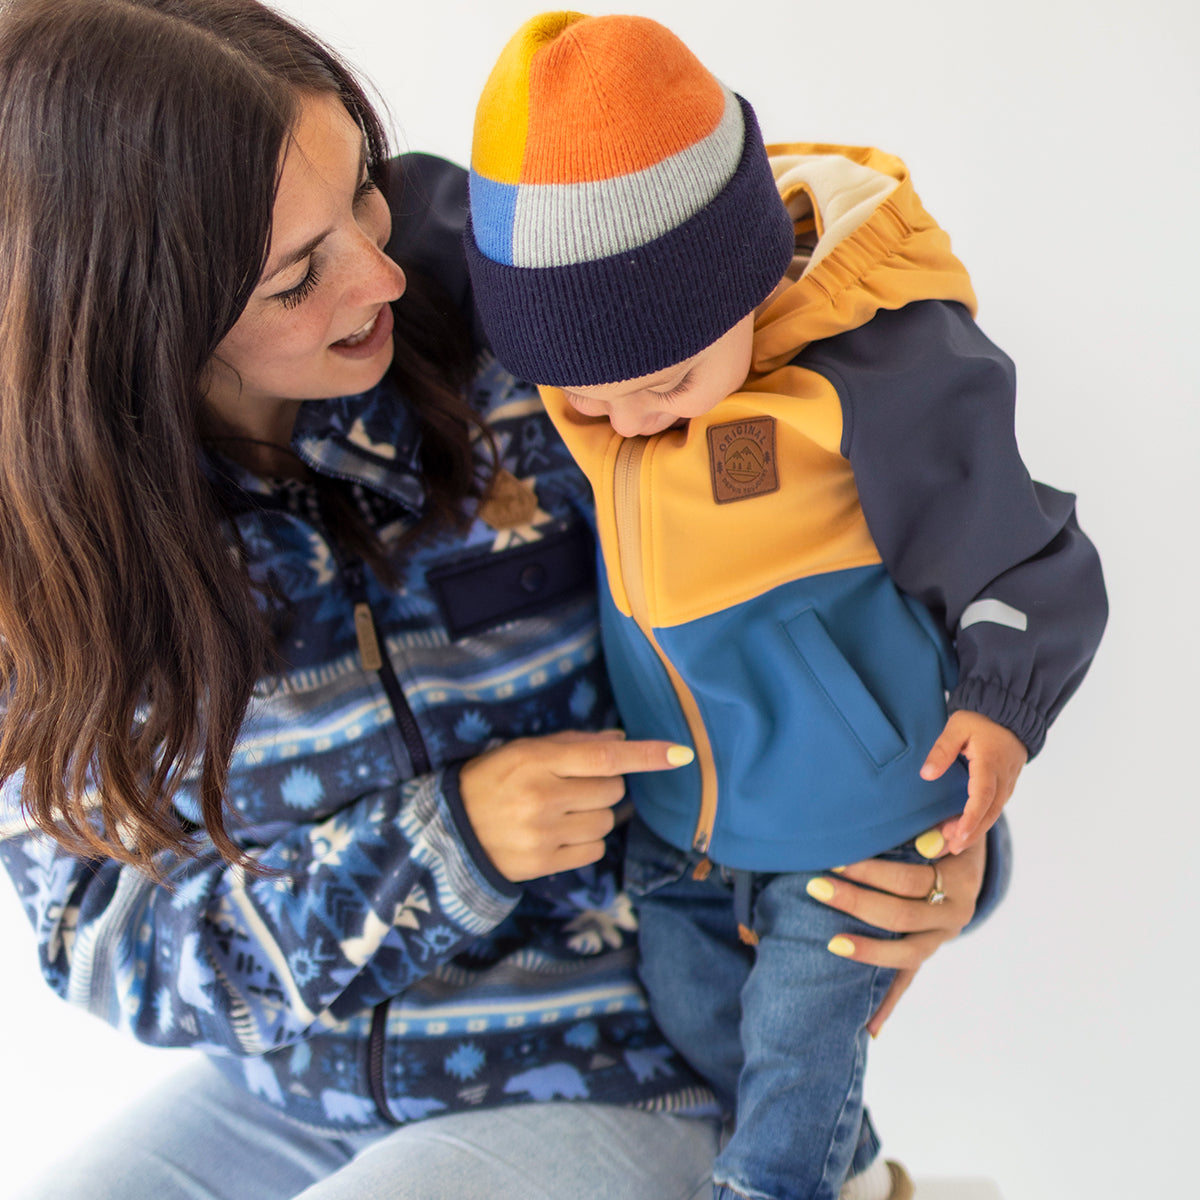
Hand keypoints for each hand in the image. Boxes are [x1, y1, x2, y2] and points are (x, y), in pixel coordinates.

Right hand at [459, 730, 692, 881]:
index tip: (681, 754)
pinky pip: (594, 851)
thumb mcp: (524, 750)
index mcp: (536, 761)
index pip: (604, 757)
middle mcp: (542, 798)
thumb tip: (621, 741)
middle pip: (611, 790)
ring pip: (606, 822)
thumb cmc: (492, 780)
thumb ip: (573, 744)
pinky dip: (587, 842)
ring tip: (563, 811)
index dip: (645, 755)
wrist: (451, 830)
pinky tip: (561, 834)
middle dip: (604, 786)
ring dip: (595, 814)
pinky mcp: (544, 864)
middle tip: (574, 786)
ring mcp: (544, 834)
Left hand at [807, 839, 986, 1035]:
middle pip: (901, 915)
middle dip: (855, 901)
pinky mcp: (928, 951)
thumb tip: (928, 841)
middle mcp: (955, 913)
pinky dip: (888, 1005)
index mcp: (959, 878)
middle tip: (816, 885)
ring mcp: (942, 938)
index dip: (871, 872)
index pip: (909, 880)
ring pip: (906, 953)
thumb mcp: (948, 818)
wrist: (969, 845)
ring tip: (830, 944)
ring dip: (867, 950)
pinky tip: (868, 1029)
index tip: (835, 860)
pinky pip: (908, 980)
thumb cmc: (946, 823)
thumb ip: (939, 828)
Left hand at [920, 710, 1026, 854]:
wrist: (1009, 711)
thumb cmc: (980, 718)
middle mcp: (1003, 778)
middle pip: (989, 812)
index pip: (982, 796)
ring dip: (974, 830)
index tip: (957, 834)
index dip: (970, 818)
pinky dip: (979, 820)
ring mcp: (1007, 782)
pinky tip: (961, 828)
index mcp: (990, 764)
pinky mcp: (1006, 784)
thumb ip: (942, 750)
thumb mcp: (956, 727)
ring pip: (992, 812)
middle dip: (970, 833)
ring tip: (950, 844)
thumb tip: (927, 774)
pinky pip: (994, 806)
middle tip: (948, 849)